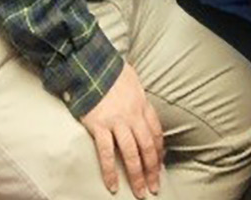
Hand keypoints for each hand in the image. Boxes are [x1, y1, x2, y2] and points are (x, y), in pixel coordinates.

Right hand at [80, 63, 163, 197]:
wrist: (91, 64)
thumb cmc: (110, 69)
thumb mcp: (132, 78)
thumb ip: (137, 92)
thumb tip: (139, 97)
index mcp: (142, 104)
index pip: (156, 132)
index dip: (159, 150)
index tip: (159, 164)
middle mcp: (133, 115)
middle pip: (147, 147)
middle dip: (152, 170)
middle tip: (155, 187)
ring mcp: (117, 121)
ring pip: (132, 153)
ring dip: (137, 175)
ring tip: (140, 192)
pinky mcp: (99, 126)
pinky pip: (107, 153)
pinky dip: (110, 171)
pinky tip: (113, 185)